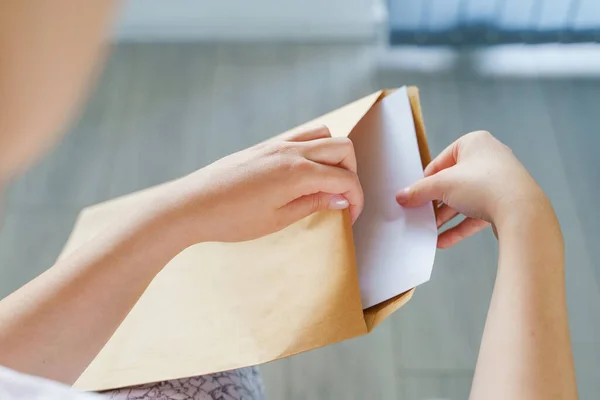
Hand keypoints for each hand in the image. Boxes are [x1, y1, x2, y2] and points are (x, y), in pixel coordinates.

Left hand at [164, 126, 363, 243]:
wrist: (192, 205)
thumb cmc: (231, 219)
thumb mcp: (278, 220)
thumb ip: (314, 204)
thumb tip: (341, 199)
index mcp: (297, 173)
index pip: (345, 178)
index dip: (356, 199)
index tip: (350, 216)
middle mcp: (291, 151)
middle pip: (343, 148)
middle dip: (352, 174)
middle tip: (342, 199)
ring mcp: (277, 144)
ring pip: (324, 136)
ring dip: (335, 157)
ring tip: (327, 184)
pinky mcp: (266, 145)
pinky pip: (302, 137)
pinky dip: (315, 150)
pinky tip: (305, 173)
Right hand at [396, 131, 546, 247]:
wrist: (522, 212)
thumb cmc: (483, 185)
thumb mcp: (442, 185)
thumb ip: (419, 191)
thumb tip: (400, 197)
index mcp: (474, 143)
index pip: (441, 161)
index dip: (426, 180)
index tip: (414, 196)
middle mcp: (489, 159)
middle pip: (452, 182)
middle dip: (435, 202)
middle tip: (419, 215)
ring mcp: (499, 182)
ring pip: (464, 201)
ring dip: (445, 217)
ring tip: (428, 232)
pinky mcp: (505, 204)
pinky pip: (476, 215)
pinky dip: (459, 227)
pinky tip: (443, 242)